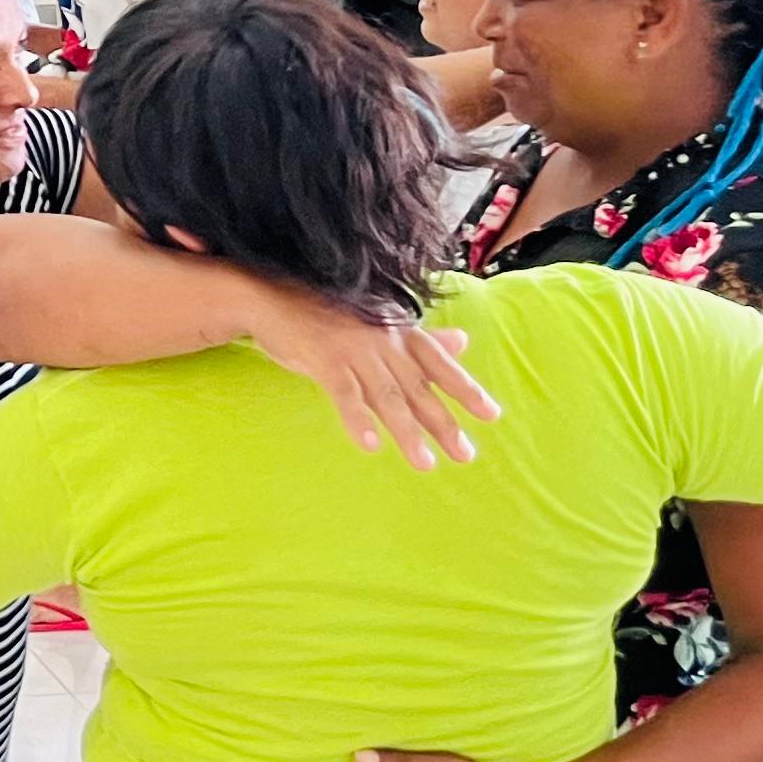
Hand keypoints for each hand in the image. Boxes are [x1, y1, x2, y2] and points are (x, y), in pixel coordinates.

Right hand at [245, 296, 502, 468]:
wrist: (272, 298)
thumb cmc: (326, 314)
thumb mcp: (378, 324)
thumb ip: (420, 339)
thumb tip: (463, 341)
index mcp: (398, 330)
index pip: (439, 363)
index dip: (465, 389)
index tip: (491, 415)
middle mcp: (383, 338)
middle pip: (419, 387)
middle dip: (443, 423)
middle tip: (465, 455)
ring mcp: (354, 348)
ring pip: (387, 395)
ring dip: (407, 432)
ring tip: (425, 464)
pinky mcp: (324, 359)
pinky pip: (345, 394)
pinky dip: (358, 420)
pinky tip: (371, 445)